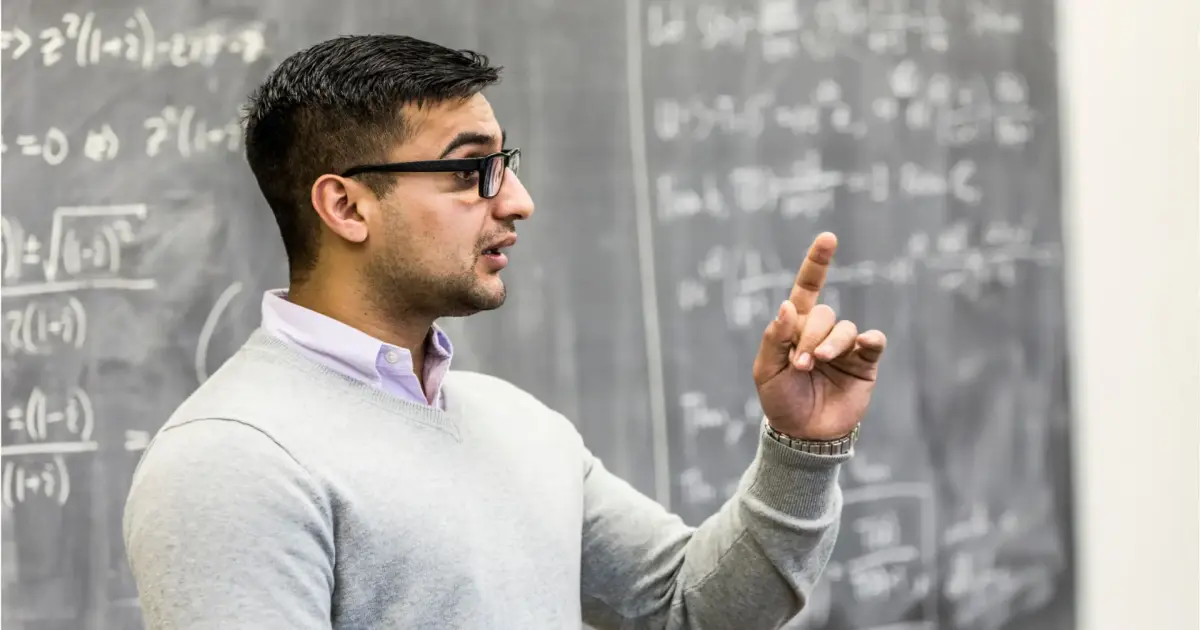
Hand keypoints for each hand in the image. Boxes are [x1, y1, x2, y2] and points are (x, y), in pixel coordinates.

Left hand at [751, 232, 886, 440]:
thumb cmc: (780, 400)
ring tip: (816, 363)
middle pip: (823, 314)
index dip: (817, 262)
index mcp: (796, 328)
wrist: (803, 434)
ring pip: (845, 328)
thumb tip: (788, 305)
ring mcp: (845, 347)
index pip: (807, 288)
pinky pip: (873, 342)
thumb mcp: (766, 370)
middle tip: (799, 363)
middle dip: (809, 336)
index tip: (828, 237)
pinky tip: (862, 346)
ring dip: (830, 343)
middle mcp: (822, 332)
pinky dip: (868, 340)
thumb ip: (775, 337)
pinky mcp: (864, 364)